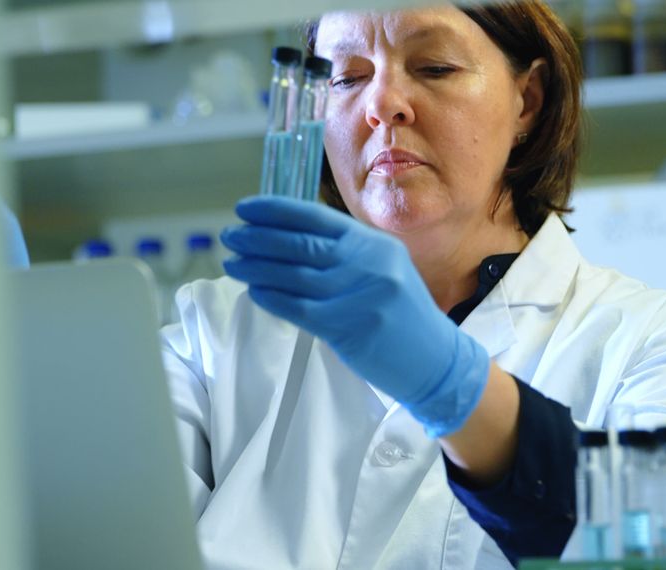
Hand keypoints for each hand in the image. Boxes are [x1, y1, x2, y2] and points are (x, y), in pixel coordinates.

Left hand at [220, 196, 489, 436]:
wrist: (436, 361)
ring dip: (256, 268)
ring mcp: (360, 295)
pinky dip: (273, 298)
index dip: (275, 210)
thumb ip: (345, 253)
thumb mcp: (383, 269)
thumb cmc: (402, 315)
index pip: (316, 216)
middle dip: (258, 238)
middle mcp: (368, 263)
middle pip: (301, 243)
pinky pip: (300, 309)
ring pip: (295, 275)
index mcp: (374, 244)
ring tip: (232, 263)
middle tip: (230, 236)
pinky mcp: (350, 328)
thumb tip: (286, 237)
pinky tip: (254, 291)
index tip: (245, 209)